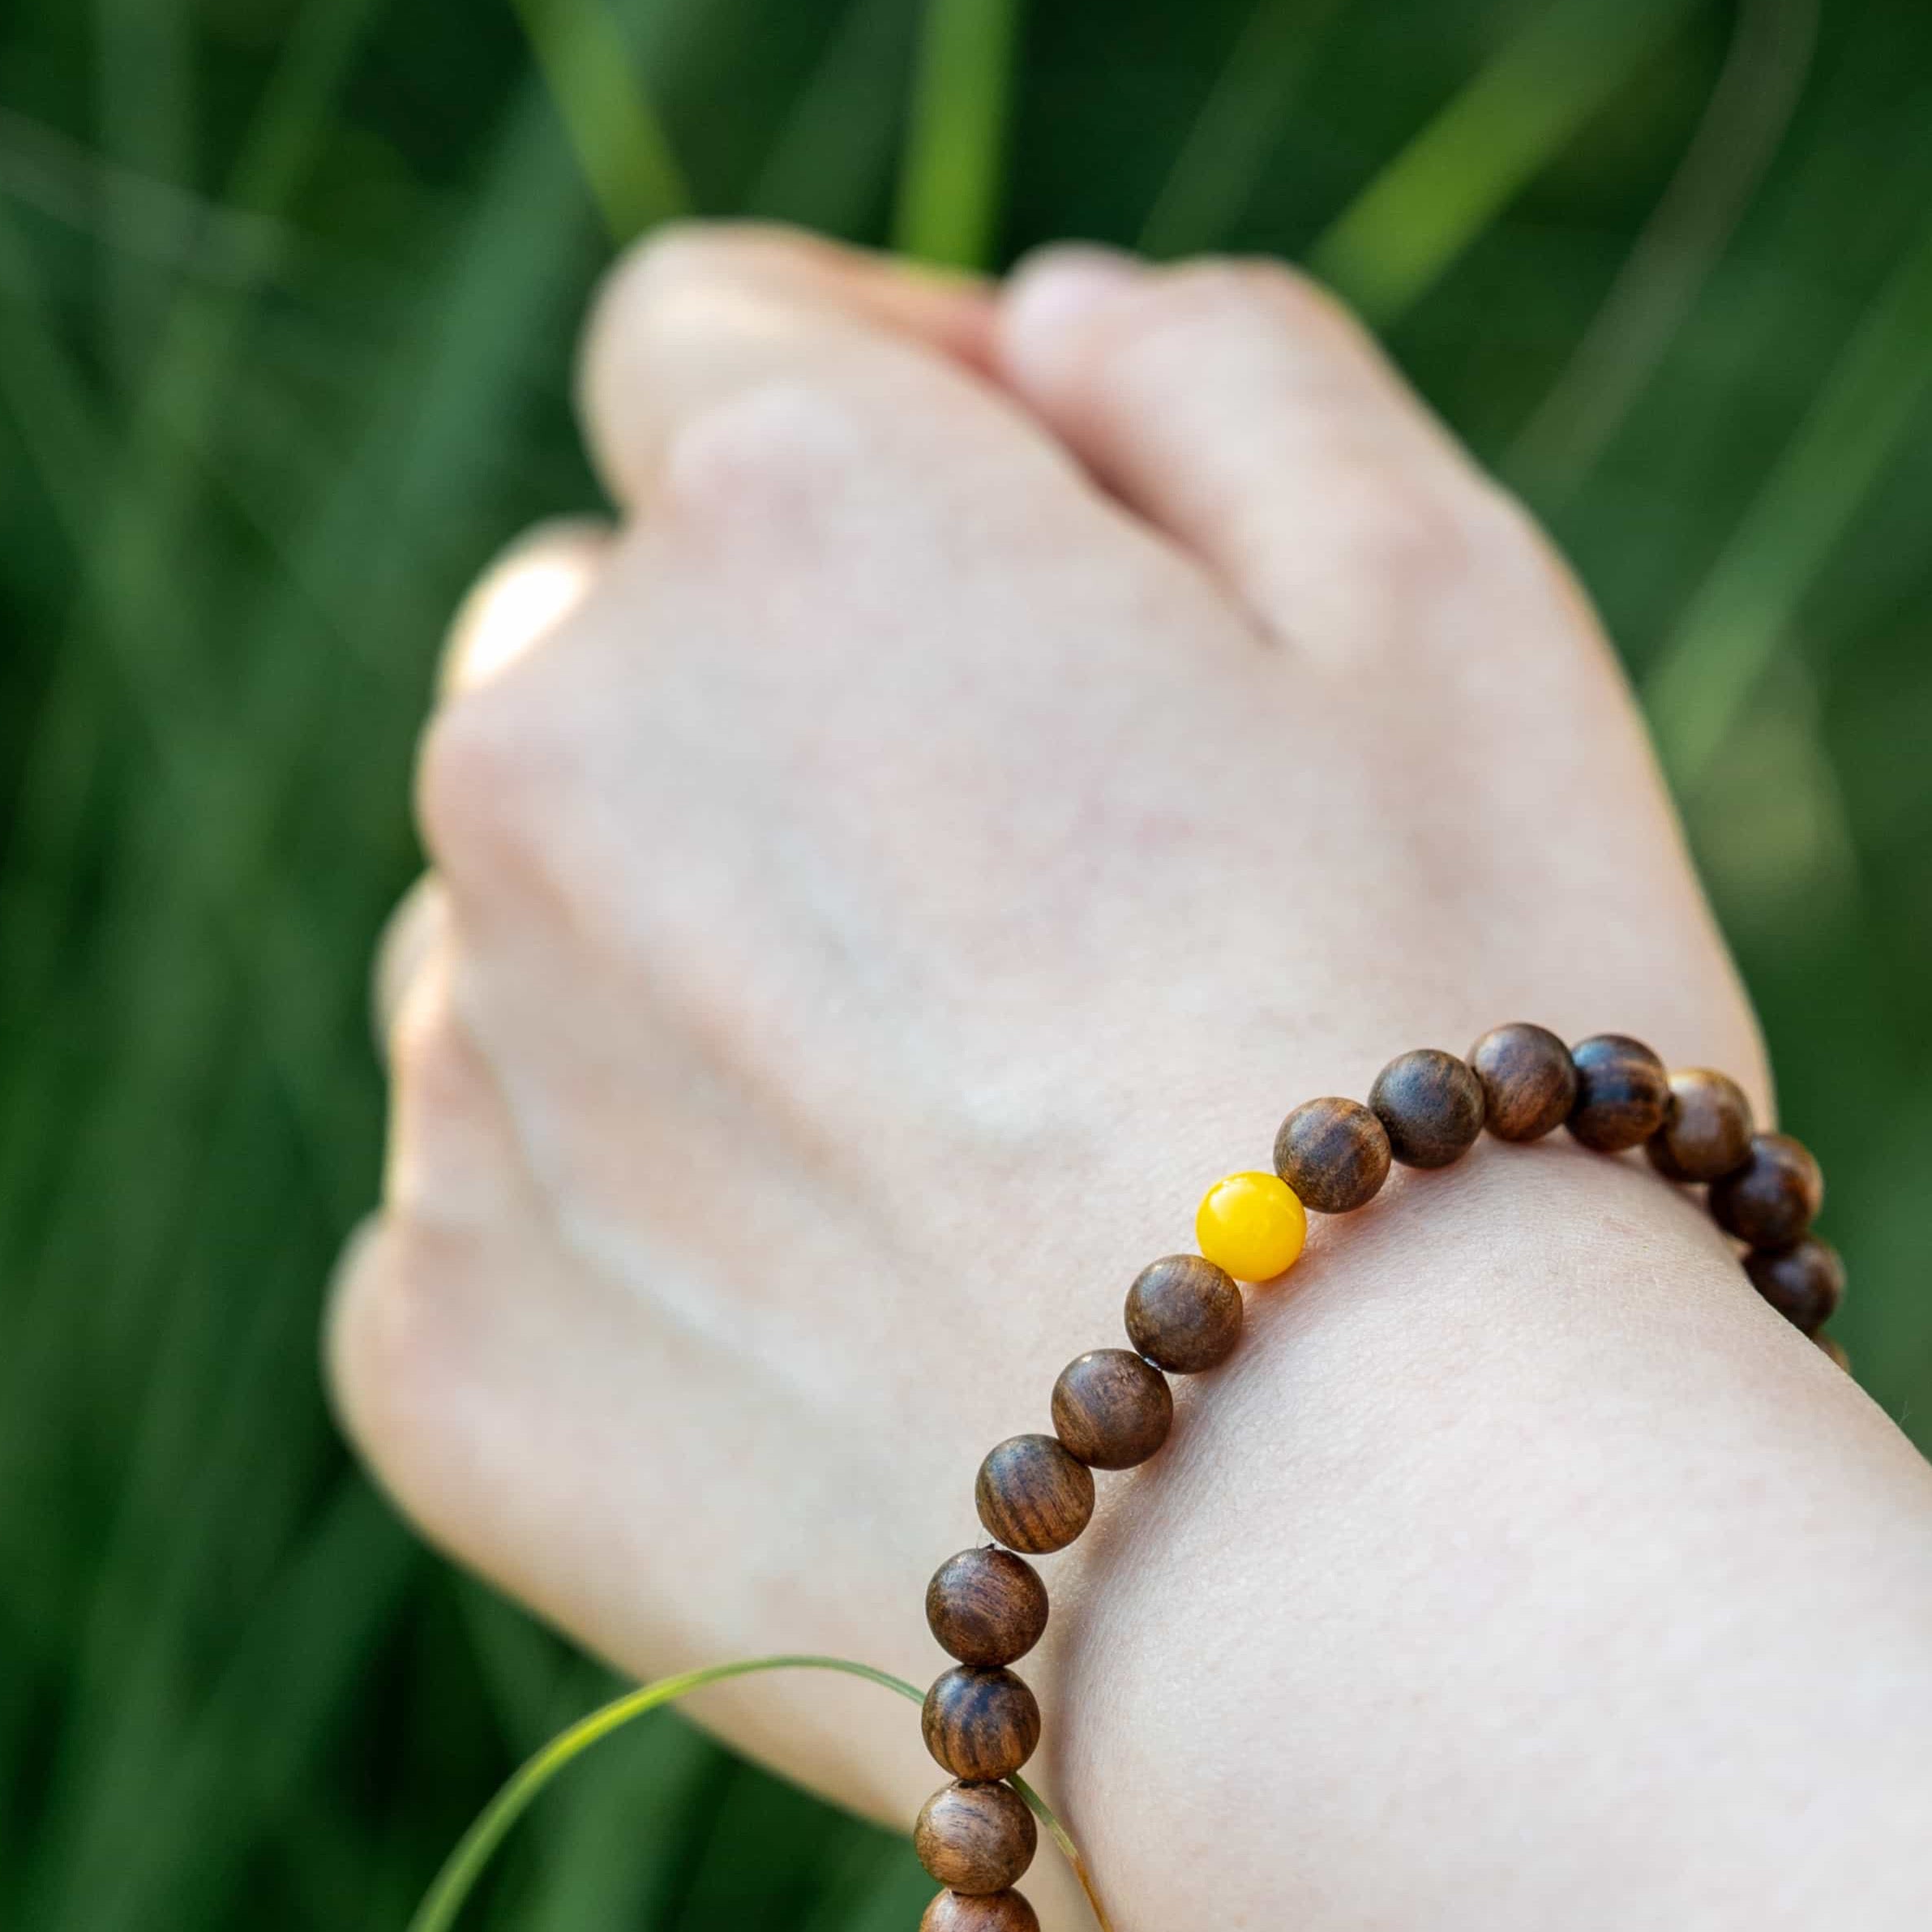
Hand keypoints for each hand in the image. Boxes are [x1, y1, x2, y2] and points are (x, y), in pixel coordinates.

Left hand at [331, 222, 1758, 1831]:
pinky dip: (657, 1247)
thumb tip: (1035, 329)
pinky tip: (888, 1344)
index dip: (901, 415)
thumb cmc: (1483, 1080)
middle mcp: (557, 761)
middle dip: (803, 718)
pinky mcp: (448, 1361)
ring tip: (998, 1178)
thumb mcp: (1462, 612)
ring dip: (715, 979)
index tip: (1046, 566)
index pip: (728, 340)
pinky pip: (503, 1216)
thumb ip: (1227, 373)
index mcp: (802, 531)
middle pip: (613, 646)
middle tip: (1068, 932)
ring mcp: (474, 1079)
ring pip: (540, 936)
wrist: (1407, 1602)